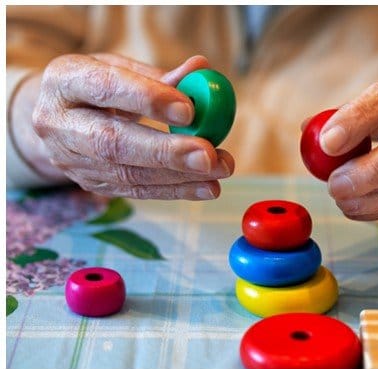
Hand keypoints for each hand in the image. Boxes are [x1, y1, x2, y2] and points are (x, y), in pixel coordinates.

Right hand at [23, 54, 233, 199]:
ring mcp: (69, 158)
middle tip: (207, 155)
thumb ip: (161, 75)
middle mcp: (57, 122)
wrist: (59, 117)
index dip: (147, 99)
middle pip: (111, 142)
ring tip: (220, 168)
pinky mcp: (88, 182)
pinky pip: (134, 190)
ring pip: (125, 173)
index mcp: (64, 80)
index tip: (189, 110)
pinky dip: (174, 190)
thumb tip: (202, 69)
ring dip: (178, 175)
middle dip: (164, 151)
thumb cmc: (99, 85)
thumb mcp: (122, 69)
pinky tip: (207, 186)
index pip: (105, 88)